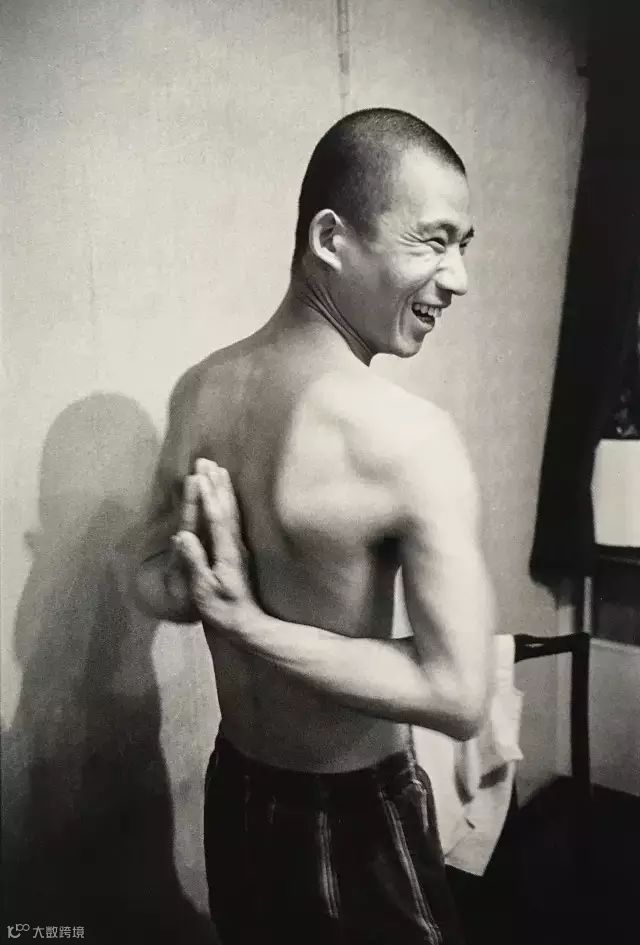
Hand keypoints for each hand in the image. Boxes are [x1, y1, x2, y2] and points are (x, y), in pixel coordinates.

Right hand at [172, 459, 258, 634]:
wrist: (246, 624)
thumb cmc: (222, 611)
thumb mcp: (204, 590)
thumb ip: (195, 562)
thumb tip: (183, 536)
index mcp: (227, 553)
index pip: (217, 519)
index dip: (208, 497)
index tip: (200, 476)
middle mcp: (236, 545)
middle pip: (227, 508)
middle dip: (216, 484)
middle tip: (207, 461)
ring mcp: (239, 547)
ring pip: (233, 511)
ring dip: (225, 489)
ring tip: (219, 469)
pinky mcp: (239, 551)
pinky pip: (234, 519)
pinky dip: (229, 502)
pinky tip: (227, 496)